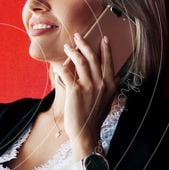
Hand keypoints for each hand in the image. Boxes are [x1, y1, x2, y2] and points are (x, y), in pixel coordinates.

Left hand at [53, 33, 117, 152]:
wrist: (86, 133)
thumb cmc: (94, 118)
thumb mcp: (107, 101)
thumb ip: (107, 87)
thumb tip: (108, 75)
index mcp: (111, 84)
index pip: (108, 61)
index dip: (106, 49)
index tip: (103, 38)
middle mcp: (102, 83)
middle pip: (93, 57)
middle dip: (85, 44)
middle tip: (78, 36)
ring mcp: (89, 86)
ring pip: (80, 61)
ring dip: (73, 51)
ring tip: (67, 47)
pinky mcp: (75, 91)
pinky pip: (66, 73)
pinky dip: (61, 67)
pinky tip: (57, 64)